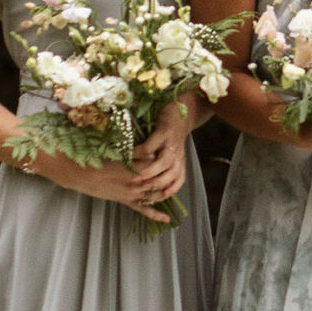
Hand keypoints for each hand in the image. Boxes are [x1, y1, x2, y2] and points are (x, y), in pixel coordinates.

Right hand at [121, 105, 192, 220]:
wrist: (180, 111)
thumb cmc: (170, 135)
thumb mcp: (169, 153)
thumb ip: (161, 167)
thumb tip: (147, 184)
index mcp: (179, 162)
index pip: (179, 180)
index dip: (170, 190)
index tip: (157, 199)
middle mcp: (178, 155)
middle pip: (172, 174)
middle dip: (156, 183)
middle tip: (139, 189)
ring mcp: (171, 143)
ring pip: (164, 162)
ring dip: (151, 170)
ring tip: (136, 176)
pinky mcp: (164, 131)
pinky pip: (152, 145)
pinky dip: (141, 151)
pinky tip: (131, 155)